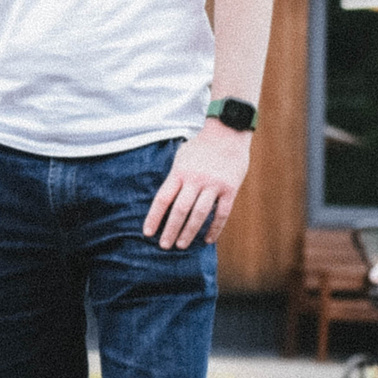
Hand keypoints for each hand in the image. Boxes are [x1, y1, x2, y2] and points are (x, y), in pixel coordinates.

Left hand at [144, 121, 251, 249]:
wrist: (228, 132)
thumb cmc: (201, 146)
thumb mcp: (181, 156)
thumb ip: (174, 177)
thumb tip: (164, 200)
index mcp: (180, 172)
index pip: (163, 199)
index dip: (154, 217)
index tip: (147, 233)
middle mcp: (195, 179)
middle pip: (180, 210)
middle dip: (170, 230)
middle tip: (164, 246)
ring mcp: (214, 184)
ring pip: (200, 214)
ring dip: (189, 232)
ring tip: (181, 245)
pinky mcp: (230, 189)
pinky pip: (222, 213)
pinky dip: (215, 228)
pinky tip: (207, 240)